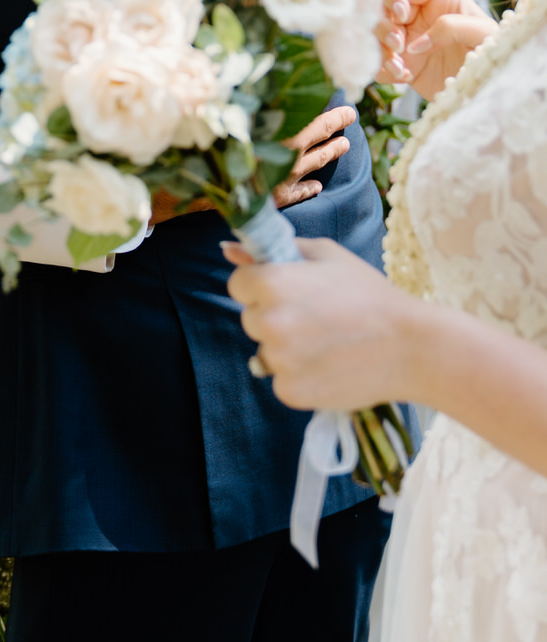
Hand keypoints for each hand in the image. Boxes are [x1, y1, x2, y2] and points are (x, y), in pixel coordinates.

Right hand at [150, 104, 354, 222]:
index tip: (350, 110)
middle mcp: (291, 156)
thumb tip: (272, 82)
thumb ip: (264, 104)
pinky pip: (299, 192)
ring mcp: (287, 179)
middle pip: (322, 142)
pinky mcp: (278, 197)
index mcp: (287, 136)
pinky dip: (309, 188)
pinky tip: (316, 187)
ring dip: (331, 154)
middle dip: (338, 130)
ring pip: (316, 164)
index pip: (320, 123)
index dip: (336, 116)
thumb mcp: (246, 117)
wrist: (217, 184)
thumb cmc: (228, 143)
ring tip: (343, 147)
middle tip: (351, 120)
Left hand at [223, 238, 418, 410]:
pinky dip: (299, 376)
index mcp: (272, 283)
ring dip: (287, 349)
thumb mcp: (326, 256)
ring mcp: (278, 360)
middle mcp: (269, 322)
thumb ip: (275, 250)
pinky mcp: (291, 392)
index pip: (238, 285)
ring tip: (329, 343)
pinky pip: (281, 381)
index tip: (290, 291)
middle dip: (274, 317)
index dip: (261, 286)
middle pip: (251, 319)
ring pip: (266, 351)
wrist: (412, 347)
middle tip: (317, 317)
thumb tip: (228, 249)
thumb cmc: (370, 294)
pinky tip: (330, 366)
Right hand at [377, 0, 496, 100]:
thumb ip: (450, 27)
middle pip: (381, 10)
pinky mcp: (404, 65)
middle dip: (384, 28)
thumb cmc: (495, 54)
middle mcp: (418, 17)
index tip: (400, 15)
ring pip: (375, 37)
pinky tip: (405, 77)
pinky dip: (384, 71)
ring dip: (381, 51)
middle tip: (399, 46)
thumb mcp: (482, 33)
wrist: (491, 89)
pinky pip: (379, 64)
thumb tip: (415, 44)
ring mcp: (408, 42)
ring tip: (399, 67)